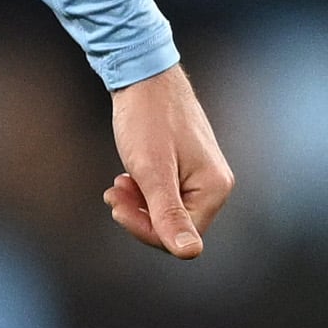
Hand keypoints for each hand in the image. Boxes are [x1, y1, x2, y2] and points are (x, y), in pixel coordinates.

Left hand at [105, 65, 233, 258]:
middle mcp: (214, 184)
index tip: (117, 207)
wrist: (142, 74)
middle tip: (112, 194)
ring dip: (137, 204)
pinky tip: (125, 178)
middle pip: (174, 224)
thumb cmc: (147, 117)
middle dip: (139, 215)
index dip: (144, 229)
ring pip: (166, 209)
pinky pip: (166, 192)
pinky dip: (142, 191)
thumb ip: (169, 214)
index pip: (181, 236)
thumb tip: (190, 253)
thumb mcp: (153, 172)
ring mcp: (201, 174)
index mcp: (214, 189)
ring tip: (116, 185)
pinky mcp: (187, 166)